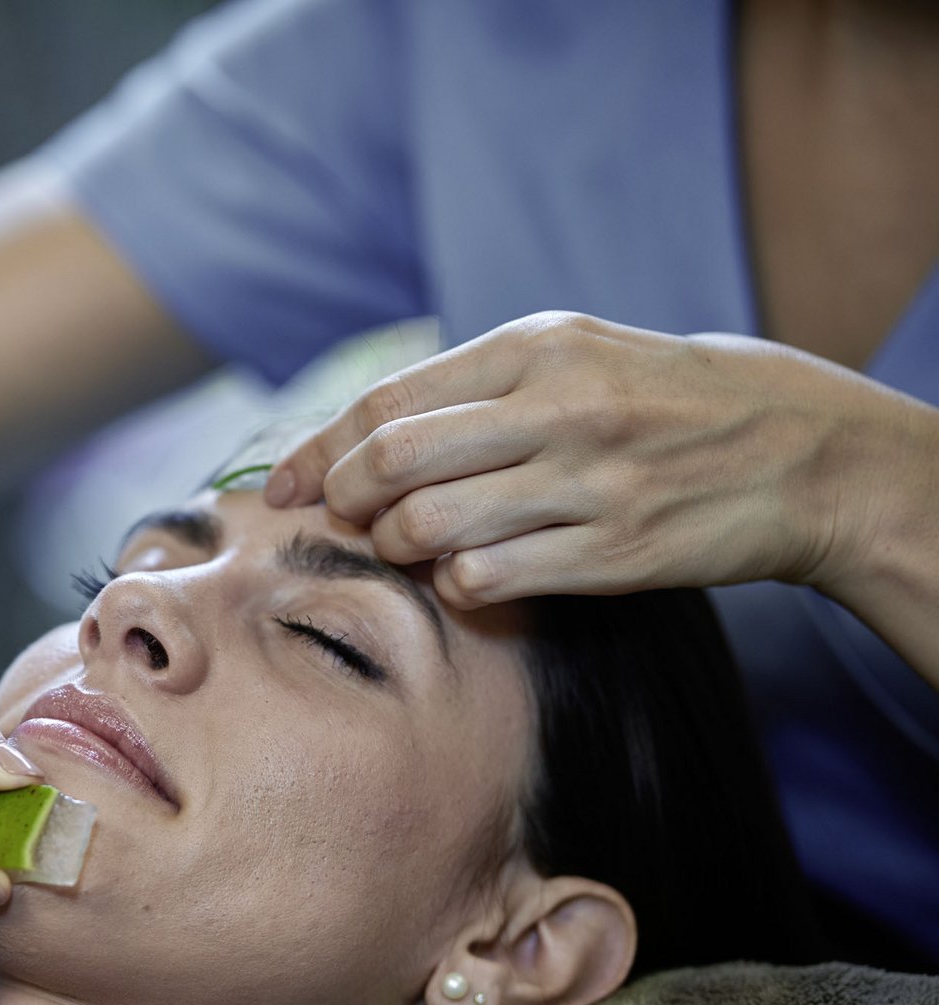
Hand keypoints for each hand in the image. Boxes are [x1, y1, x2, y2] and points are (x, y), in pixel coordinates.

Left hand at [262, 311, 905, 606]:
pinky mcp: (611, 551)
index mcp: (534, 347)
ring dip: (396, 547)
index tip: (283, 485)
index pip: (385, 402)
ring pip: (429, 526)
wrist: (793, 450)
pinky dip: (456, 584)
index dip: (318, 450)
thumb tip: (353, 436)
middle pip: (392, 462)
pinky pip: (486, 579)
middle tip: (345, 519)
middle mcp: (557, 408)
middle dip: (344, 501)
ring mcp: (585, 482)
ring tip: (409, 546)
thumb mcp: (570, 355)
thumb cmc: (655, 400)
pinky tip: (469, 574)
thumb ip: (470, 386)